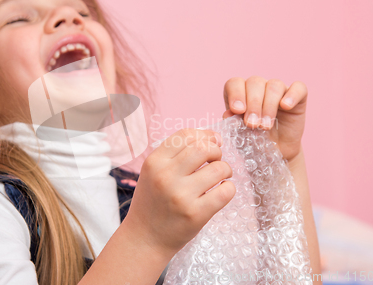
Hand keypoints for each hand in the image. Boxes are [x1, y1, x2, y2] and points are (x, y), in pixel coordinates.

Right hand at [124, 129, 235, 255]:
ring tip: (219, 178)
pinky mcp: (195, 214)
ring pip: (219, 168)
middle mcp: (166, 176)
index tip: (213, 142)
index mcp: (154, 162)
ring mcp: (181, 195)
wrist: (144, 238)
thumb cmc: (153, 202)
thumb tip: (213, 138)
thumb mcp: (153, 172)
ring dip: (225, 170)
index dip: (205, 135)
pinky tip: (221, 191)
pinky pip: (225, 191)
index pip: (185, 135)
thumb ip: (176, 154)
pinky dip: (229, 188)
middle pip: (204, 148)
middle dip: (216, 151)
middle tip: (215, 161)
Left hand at [222, 76, 307, 161]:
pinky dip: (292, 95)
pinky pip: (298, 88)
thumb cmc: (254, 142)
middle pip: (254, 83)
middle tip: (252, 124)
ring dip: (268, 106)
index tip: (238, 110)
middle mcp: (259, 87)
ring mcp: (279, 90)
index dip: (235, 94)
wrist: (276, 153)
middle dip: (253, 104)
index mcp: (240, 93)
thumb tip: (227, 114)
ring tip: (265, 126)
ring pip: (274, 86)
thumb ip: (233, 123)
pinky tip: (286, 107)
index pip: (235, 83)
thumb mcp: (240, 135)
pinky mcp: (298, 97)